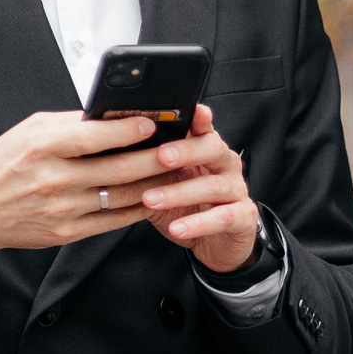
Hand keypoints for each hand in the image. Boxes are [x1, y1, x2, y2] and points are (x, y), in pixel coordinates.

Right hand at [0, 111, 175, 262]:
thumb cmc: (2, 165)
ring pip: (122, 197)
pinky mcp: (67, 233)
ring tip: (174, 171)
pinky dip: (137, 209)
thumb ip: (70, 123)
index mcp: (42, 147)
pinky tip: (153, 196)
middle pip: (118, 169)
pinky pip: (113, 221)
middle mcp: (54, 179)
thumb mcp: (28, 131)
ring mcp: (62, 210)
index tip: (153, 123)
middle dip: (155, 158)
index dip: (128, 130)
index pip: (94, 137)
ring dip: (154, 184)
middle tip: (179, 148)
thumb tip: (112, 115)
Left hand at [138, 104, 260, 273]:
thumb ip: (147, 164)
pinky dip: (198, 223)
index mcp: (206, 150)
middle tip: (159, 156)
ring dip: (180, 192)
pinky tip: (177, 228)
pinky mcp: (243, 217)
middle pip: (213, 148)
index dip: (197, 118)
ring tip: (151, 199)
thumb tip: (109, 146)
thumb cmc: (186, 206)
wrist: (217, 242)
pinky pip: (223, 217)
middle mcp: (225, 165)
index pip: (203, 127)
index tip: (187, 110)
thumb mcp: (163, 182)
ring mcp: (237, 190)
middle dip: (185, 150)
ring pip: (213, 185)